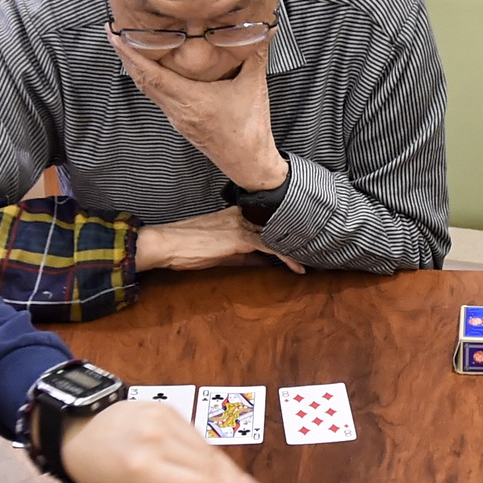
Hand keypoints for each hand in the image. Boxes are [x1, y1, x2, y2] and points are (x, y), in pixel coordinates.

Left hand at [61, 399, 279, 482]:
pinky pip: (199, 440)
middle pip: (213, 469)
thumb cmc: (102, 473)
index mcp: (143, 470)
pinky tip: (226, 474)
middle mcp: (157, 441)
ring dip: (234, 476)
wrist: (78, 429)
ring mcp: (165, 420)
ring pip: (210, 453)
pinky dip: (212, 458)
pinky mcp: (169, 408)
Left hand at [110, 32, 288, 187]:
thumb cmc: (250, 129)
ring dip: (134, 67)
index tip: (116, 34)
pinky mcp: (180, 121)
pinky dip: (148, 78)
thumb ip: (256, 53)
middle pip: (141, 80)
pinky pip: (157, 96)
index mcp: (190, 100)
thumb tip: (265, 26)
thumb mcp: (255, 86)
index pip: (151, 74)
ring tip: (127, 44)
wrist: (248, 163)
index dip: (130, 53)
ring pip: (147, 89)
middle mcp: (177, 109)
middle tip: (114, 30)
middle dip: (125, 55)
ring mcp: (176, 117)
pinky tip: (150, 67)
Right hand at [136, 206, 306, 274]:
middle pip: (278, 225)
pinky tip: (298, 268)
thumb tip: (265, 263)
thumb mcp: (220, 251)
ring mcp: (241, 225)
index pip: (269, 220)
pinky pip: (270, 247)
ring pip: (278, 235)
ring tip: (313, 260)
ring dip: (297, 248)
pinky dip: (287, 257)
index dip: (287, 231)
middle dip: (297, 238)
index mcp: (236, 214)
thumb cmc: (186, 247)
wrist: (166, 244)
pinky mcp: (240, 238)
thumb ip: (244, 255)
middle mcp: (241, 215)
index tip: (302, 241)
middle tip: (316, 250)